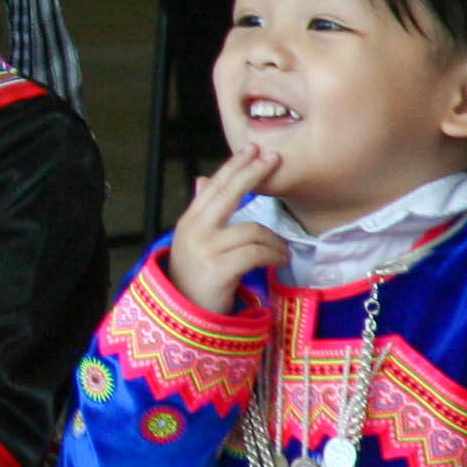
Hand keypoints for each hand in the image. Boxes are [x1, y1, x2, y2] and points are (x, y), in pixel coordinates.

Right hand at [167, 144, 289, 316]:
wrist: (183, 316)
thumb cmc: (194, 278)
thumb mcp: (192, 241)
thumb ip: (201, 211)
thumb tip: (203, 179)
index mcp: (189, 222)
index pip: (214, 187)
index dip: (235, 166)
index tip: (253, 149)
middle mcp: (194, 231)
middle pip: (229, 194)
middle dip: (253, 173)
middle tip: (274, 158)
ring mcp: (205, 249)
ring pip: (252, 230)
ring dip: (275, 240)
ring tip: (282, 250)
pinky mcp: (218, 269)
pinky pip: (256, 252)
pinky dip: (273, 255)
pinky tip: (280, 260)